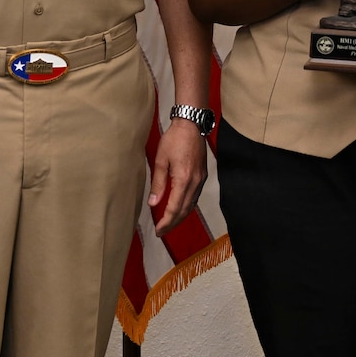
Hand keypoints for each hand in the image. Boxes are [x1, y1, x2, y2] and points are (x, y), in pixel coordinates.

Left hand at [149, 118, 208, 234]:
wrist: (192, 125)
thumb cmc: (174, 140)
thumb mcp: (161, 160)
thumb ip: (158, 183)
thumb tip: (153, 203)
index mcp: (183, 179)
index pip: (174, 208)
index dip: (165, 222)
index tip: (157, 230)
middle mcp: (195, 182)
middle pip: (184, 210)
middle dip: (172, 223)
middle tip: (160, 232)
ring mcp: (201, 179)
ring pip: (191, 205)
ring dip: (180, 217)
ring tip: (169, 223)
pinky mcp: (202, 175)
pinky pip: (195, 197)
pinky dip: (186, 207)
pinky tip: (179, 208)